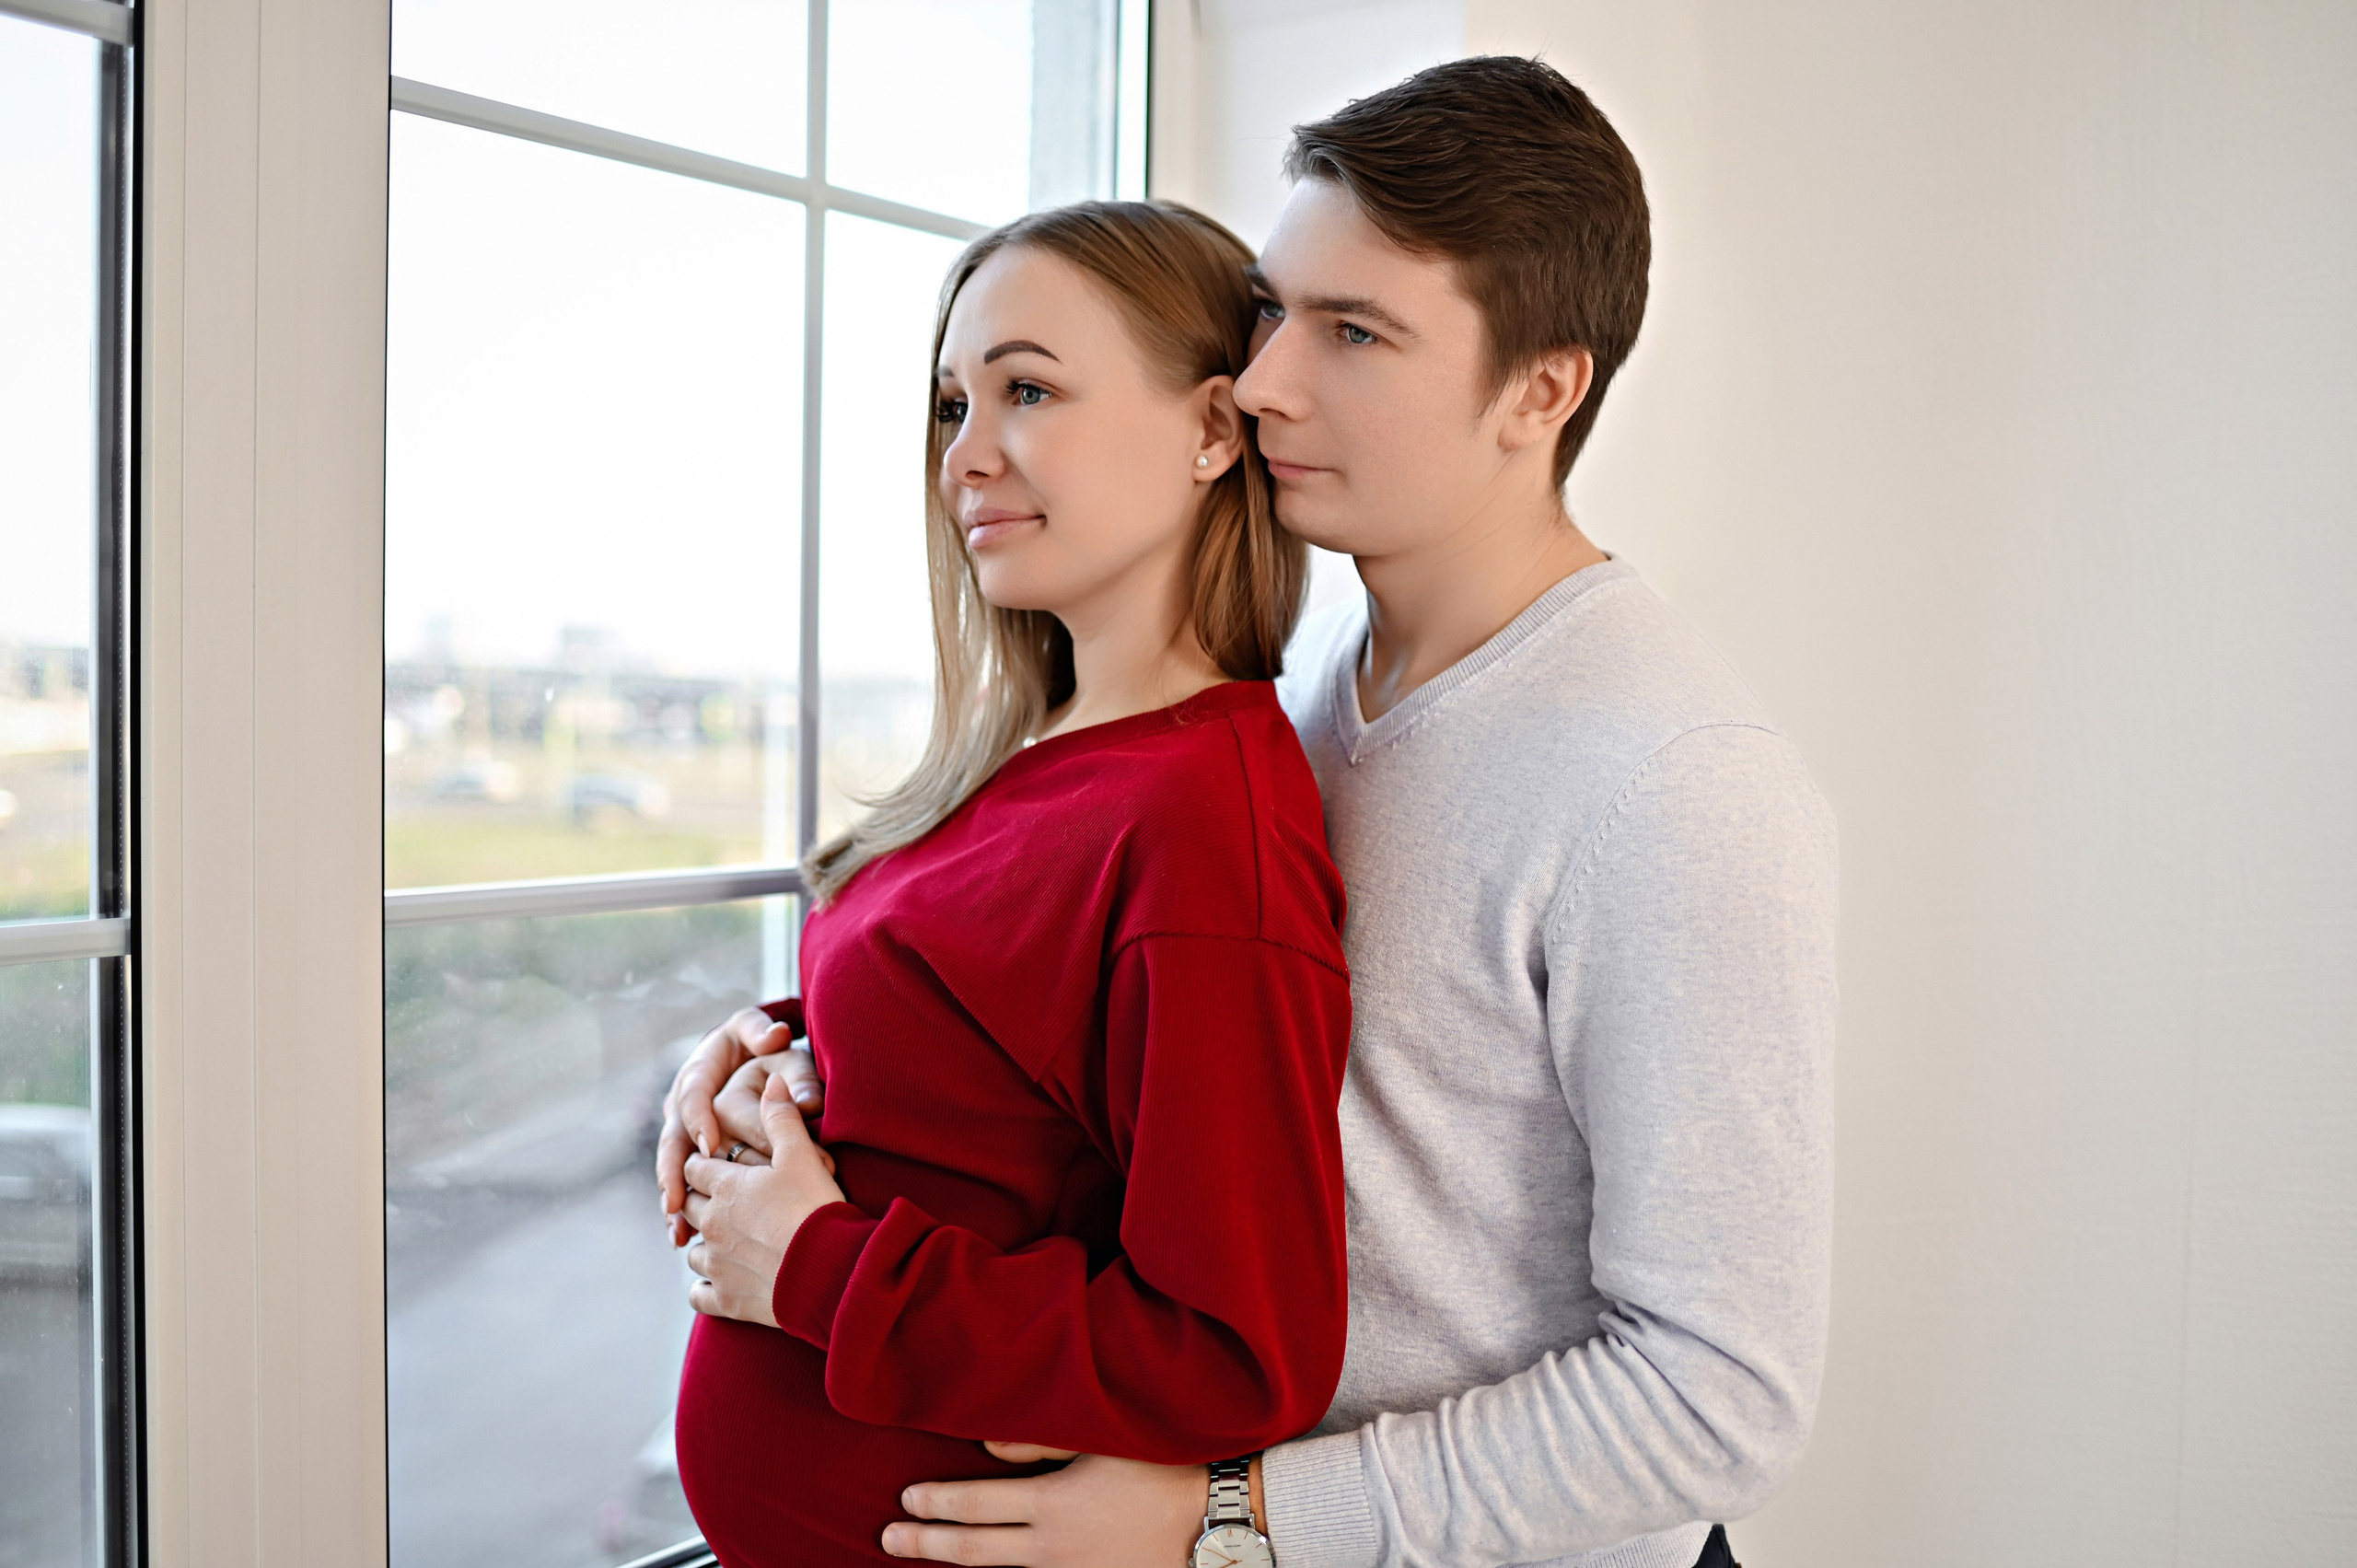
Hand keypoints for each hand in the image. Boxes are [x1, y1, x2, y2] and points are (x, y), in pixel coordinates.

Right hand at [658, 1005, 817, 1244]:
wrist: (749, 1053)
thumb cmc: (761, 1044)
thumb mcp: (762, 1035)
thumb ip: (765, 1035)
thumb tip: (776, 1037)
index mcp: (699, 1072)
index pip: (693, 1094)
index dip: (698, 1118)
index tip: (709, 1142)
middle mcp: (682, 1105)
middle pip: (672, 1141)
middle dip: (674, 1173)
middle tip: (676, 1201)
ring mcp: (684, 1133)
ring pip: (673, 1170)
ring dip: (673, 1202)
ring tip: (676, 1233)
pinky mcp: (693, 1156)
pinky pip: (684, 1184)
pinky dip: (681, 1212)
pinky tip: (681, 1240)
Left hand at [682, 1073, 847, 1325]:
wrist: (831, 1271)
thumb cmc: (816, 1208)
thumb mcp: (802, 1155)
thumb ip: (783, 1117)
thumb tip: (772, 1081)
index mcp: (725, 1187)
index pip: (696, 1166)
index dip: (705, 1161)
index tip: (715, 1160)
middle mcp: (711, 1224)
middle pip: (688, 1205)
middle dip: (698, 1199)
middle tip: (717, 1198)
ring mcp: (717, 1264)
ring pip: (693, 1249)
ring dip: (703, 1242)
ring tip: (722, 1240)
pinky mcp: (727, 1299)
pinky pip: (698, 1295)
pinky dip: (703, 1288)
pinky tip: (716, 1283)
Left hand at [883, 1447, 1208, 1566]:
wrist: (1219, 1520)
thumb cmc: (1163, 1468)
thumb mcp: (1102, 1440)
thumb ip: (1040, 1440)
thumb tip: (986, 1446)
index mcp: (1052, 1506)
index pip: (975, 1505)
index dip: (936, 1502)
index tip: (907, 1498)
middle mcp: (1053, 1548)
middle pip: (975, 1550)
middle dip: (928, 1542)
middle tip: (888, 1538)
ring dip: (961, 1561)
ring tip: (929, 1551)